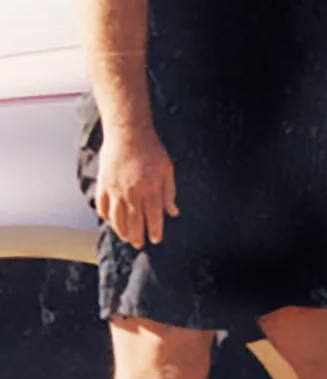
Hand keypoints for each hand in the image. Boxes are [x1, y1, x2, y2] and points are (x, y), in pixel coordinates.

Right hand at [96, 125, 178, 248]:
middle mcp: (132, 192)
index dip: (155, 231)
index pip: (153, 217)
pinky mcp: (103, 184)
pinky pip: (102, 207)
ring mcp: (115, 190)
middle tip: (139, 244)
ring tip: (126, 237)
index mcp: (151, 188)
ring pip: (117, 218)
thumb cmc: (151, 149)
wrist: (128, 133)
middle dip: (138, 236)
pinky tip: (111, 222)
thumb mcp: (167, 169)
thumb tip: (173, 212)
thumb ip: (169, 192)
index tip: (155, 240)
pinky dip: (106, 217)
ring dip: (121, 231)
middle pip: (134, 222)